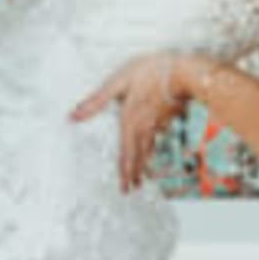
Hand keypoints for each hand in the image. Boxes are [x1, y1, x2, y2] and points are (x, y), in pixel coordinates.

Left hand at [69, 52, 193, 191]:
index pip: (126, 153)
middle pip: (138, 156)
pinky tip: (152, 150)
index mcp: (130, 120)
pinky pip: (157, 139)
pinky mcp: (167, 117)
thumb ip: (96, 100)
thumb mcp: (118, 82)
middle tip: (131, 189)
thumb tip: (74, 115)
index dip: (124, 171)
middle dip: (134, 174)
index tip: (124, 188)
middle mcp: (144, 126)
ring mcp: (157, 123)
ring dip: (143, 165)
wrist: (184, 70)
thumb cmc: (151, 72)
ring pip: (148, 149)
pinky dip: (152, 150)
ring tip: (141, 177)